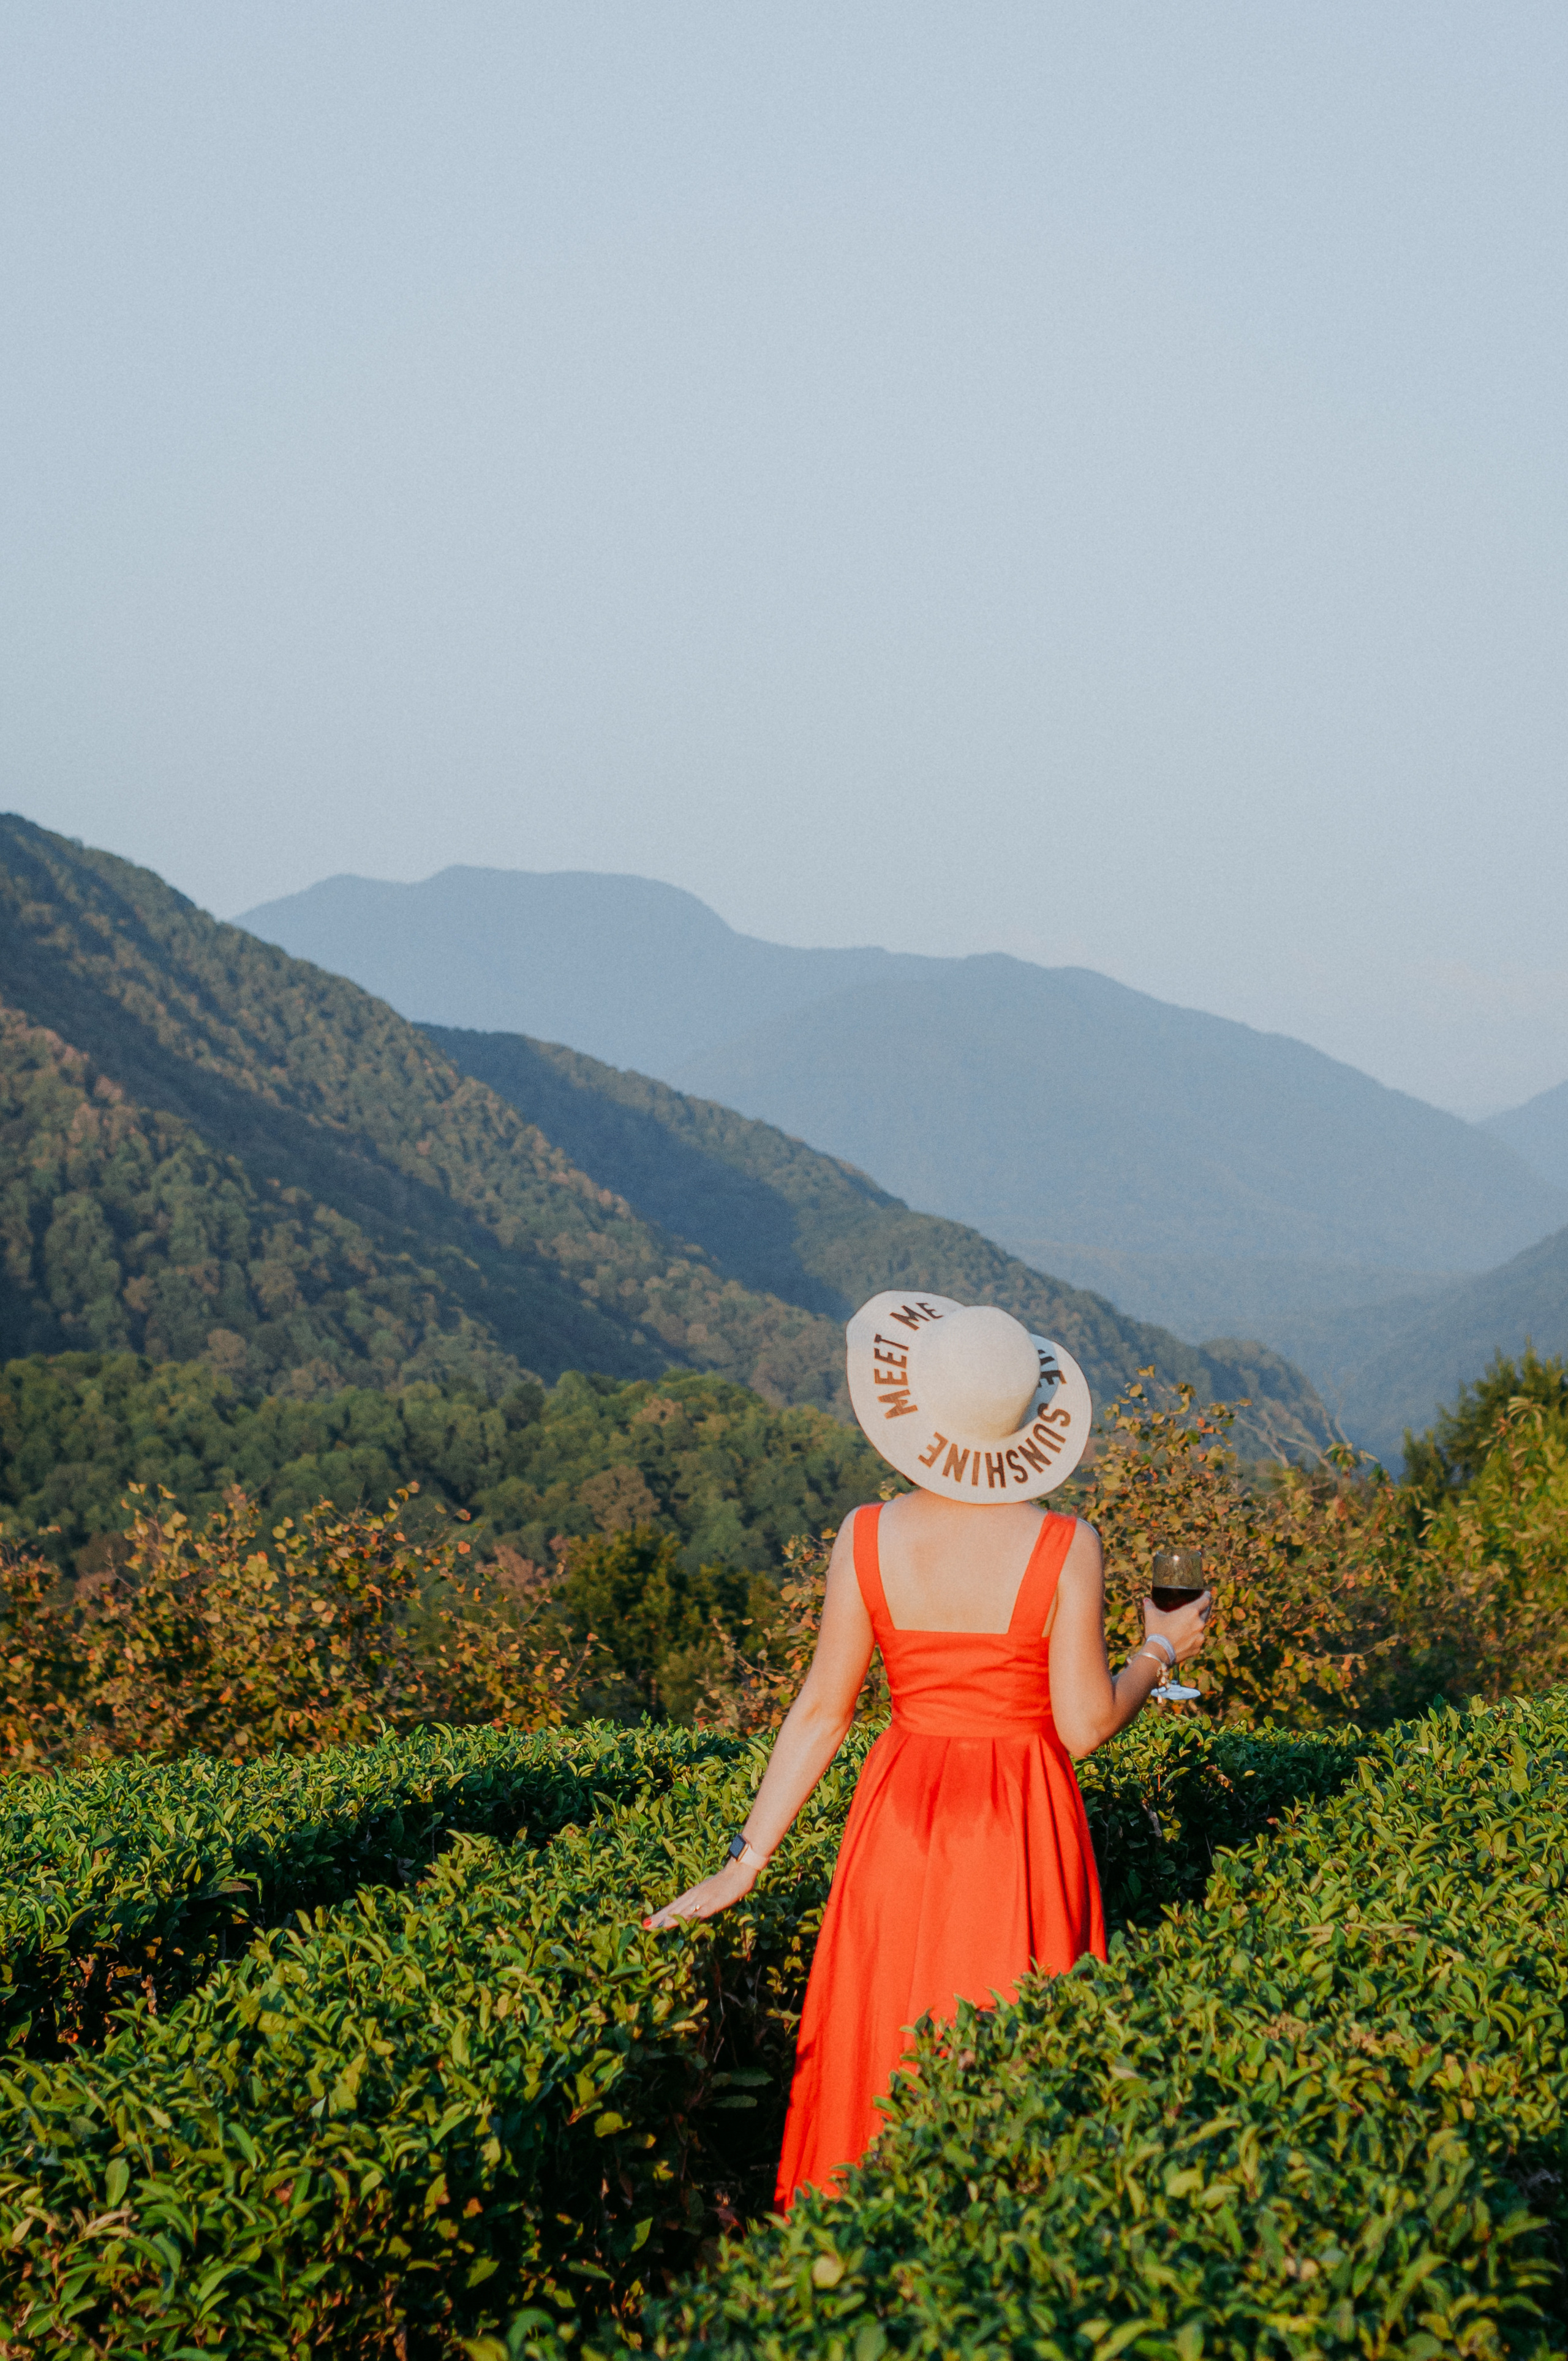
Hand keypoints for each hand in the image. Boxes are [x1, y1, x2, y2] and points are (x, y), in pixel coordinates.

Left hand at [643, 1855, 758, 1931]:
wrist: (739, 1871)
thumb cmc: (726, 1882)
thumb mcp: (710, 1893)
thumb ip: (701, 1903)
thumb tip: (693, 1914)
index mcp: (692, 1894)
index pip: (673, 1906)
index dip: (660, 1915)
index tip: (647, 1922)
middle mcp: (694, 1896)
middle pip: (673, 1909)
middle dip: (659, 1918)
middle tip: (644, 1926)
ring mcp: (702, 1899)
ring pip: (683, 1911)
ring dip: (669, 1919)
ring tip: (656, 1926)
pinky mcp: (713, 1903)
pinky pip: (699, 1913)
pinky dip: (690, 1919)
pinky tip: (682, 1924)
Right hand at [1141, 1587, 1211, 1666]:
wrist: (1159, 1653)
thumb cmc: (1157, 1631)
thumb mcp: (1152, 1615)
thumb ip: (1150, 1605)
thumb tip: (1146, 1600)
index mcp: (1191, 1612)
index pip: (1205, 1600)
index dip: (1207, 1596)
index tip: (1206, 1594)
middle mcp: (1199, 1623)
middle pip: (1206, 1613)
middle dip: (1204, 1609)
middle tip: (1199, 1608)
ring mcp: (1200, 1637)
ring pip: (1201, 1628)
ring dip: (1196, 1625)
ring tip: (1187, 1626)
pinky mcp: (1198, 1648)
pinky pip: (1197, 1640)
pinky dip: (1193, 1638)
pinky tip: (1184, 1639)